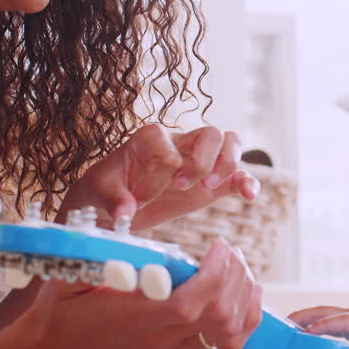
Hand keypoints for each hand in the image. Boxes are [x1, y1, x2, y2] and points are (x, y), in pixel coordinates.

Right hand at [11, 239, 262, 348]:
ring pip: (227, 332)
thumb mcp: (70, 274)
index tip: (219, 244)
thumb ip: (97, 251)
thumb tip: (121, 218)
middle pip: (218, 316)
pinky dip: (245, 319)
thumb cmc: (60, 310)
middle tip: (229, 249)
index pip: (189, 304)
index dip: (215, 273)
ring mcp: (169, 348)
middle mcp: (157, 338)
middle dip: (234, 276)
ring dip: (242, 294)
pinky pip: (224, 345)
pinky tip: (245, 293)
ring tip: (237, 265)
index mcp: (133, 317)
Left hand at [65, 124, 259, 229]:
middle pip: (210, 133)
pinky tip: (250, 195)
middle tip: (180, 186)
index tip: (137, 199)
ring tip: (208, 187)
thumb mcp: (99, 191)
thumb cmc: (103, 191)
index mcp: (151, 137)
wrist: (110, 206)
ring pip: (229, 144)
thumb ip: (113, 199)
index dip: (157, 175)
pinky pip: (236, 176)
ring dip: (226, 165)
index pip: (169, 148)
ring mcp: (198, 162)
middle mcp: (180, 143)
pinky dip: (246, 182)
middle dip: (201, 161)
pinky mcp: (208, 185)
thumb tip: (125, 214)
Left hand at [288, 288, 348, 348]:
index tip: (293, 330)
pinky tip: (308, 330)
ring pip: (323, 315)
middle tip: (278, 325)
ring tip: (285, 326)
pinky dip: (322, 325)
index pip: (327, 321)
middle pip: (318, 313)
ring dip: (303, 319)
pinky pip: (338, 321)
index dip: (309, 323)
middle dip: (298, 318)